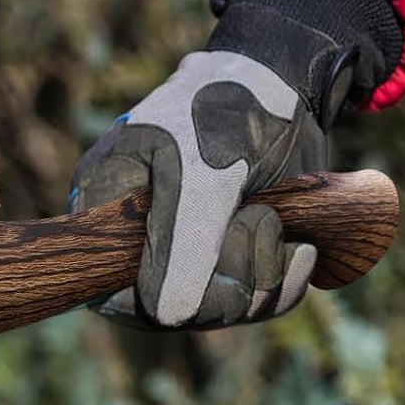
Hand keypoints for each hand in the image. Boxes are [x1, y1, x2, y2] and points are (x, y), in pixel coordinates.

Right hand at [70, 9, 347, 327]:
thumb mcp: (204, 173)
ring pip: (221, 310)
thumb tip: (167, 318)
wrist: (285, 87)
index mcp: (104, 209)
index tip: (206, 278)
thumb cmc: (226, 111)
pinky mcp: (232, 259)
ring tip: (280, 222)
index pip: (109, 288)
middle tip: (260, 222)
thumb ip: (183, 242)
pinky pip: (254, 302)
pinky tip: (301, 247)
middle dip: (230, 282)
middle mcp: (137, 239)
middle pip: (171, 310)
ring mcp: (187, 253)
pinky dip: (284, 281)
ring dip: (265, 277)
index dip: (156, 299)